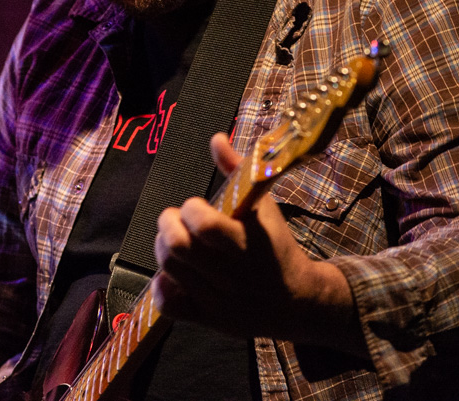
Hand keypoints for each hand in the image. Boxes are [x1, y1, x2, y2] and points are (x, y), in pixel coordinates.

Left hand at [151, 133, 366, 354]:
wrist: (296, 300)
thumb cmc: (275, 247)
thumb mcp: (263, 207)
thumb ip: (237, 170)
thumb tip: (216, 138)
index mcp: (247, 244)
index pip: (205, 226)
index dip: (191, 210)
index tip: (197, 206)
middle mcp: (230, 274)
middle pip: (178, 248)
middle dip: (168, 226)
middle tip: (176, 220)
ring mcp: (217, 299)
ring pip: (170, 271)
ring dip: (164, 248)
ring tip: (176, 239)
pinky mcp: (207, 318)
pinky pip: (168, 306)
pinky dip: (162, 287)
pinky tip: (174, 274)